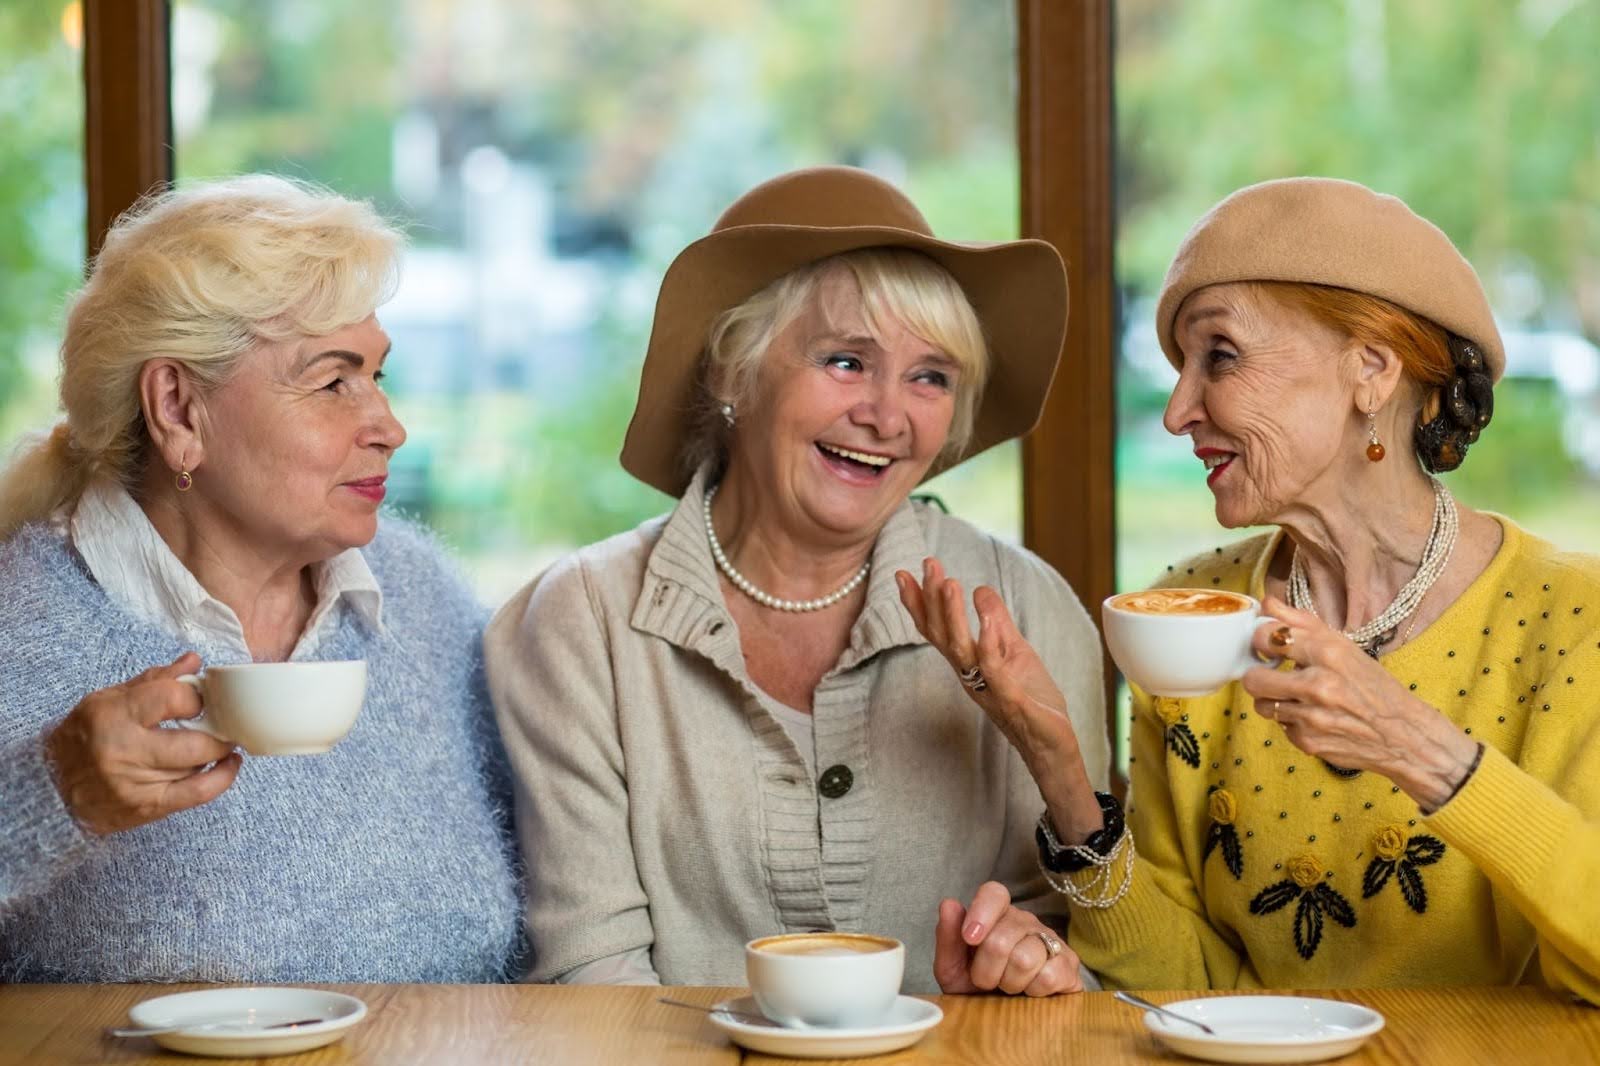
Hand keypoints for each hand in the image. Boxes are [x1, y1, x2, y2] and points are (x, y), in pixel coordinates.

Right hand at [45, 653, 242, 834]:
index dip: (197, 697)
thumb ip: (155, 680)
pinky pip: (199, 793)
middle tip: (225, 723)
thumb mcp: (109, 700)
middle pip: (196, 741)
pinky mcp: (147, 807)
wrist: (52, 789)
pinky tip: (229, 764)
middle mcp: (124, 751)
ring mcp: (136, 783)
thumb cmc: (85, 738)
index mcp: (113, 715)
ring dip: (217, 751)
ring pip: (199, 765)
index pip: (174, 698)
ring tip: (220, 740)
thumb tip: (194, 662)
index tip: (200, 700)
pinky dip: (222, 778)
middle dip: (220, 731)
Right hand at [896, 557, 1100, 838]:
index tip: (902, 573)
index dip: (918, 604)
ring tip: (949, 583)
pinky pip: (994, 670)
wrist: (1050, 746)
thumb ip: (998, 623)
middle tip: (928, 565)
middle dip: (932, 600)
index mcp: (969, 663)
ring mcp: (988, 688)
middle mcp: (970, 675)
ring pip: (961, 650)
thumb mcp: (1015, 652)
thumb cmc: (1031, 700)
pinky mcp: (1011, 700)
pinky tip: (983, 618)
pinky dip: (987, 643)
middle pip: (942, 636)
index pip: (936, 631)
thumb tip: (982, 589)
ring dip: (952, 616)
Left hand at [933, 881, 1082, 996]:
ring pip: (1025, 958)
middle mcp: (1025, 921)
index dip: (981, 913)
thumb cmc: (977, 988)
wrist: (1006, 1018)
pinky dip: (1033, 991)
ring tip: (1009, 986)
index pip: (994, 893)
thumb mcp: (952, 968)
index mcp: (996, 914)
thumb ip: (947, 937)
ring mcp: (1050, 939)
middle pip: (1001, 939)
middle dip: (986, 970)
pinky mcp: (1069, 964)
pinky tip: (1030, 991)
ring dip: (1010, 983)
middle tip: (986, 981)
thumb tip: (949, 904)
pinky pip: (1049, 975)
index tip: (969, 938)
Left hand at [1242, 596, 1478, 807]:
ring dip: (1275, 700)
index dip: (1261, 641)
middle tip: (1272, 674)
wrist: (1404, 735)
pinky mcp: (1308, 742)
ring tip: (1298, 697)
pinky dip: (1292, 721)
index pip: (1267, 638)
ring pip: (1262, 705)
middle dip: (1259, 675)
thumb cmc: (1375, 687)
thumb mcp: (1346, 647)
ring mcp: (1311, 717)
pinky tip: (1314, 717)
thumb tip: (1268, 603)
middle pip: (1253, 679)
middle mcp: (1318, 685)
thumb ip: (1303, 623)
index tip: (1267, 645)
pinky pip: (1280, 726)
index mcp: (1329, 654)